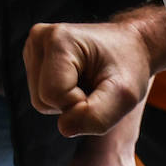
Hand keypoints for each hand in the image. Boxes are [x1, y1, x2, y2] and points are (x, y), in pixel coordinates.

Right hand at [24, 10, 165, 136]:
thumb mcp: (125, 95)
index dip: (81, 104)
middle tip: (96, 87)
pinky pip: (41, 96)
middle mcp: (39, 38)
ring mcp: (33, 47)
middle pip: (42, 100)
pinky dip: (62, 97)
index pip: (54, 95)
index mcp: (58, 39)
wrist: (132, 44)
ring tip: (88, 82)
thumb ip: (97, 116)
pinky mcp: (34, 58)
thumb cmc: (129, 66)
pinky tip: (78, 80)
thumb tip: (64, 128)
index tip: (102, 89)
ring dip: (67, 102)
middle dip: (72, 104)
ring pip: (40, 101)